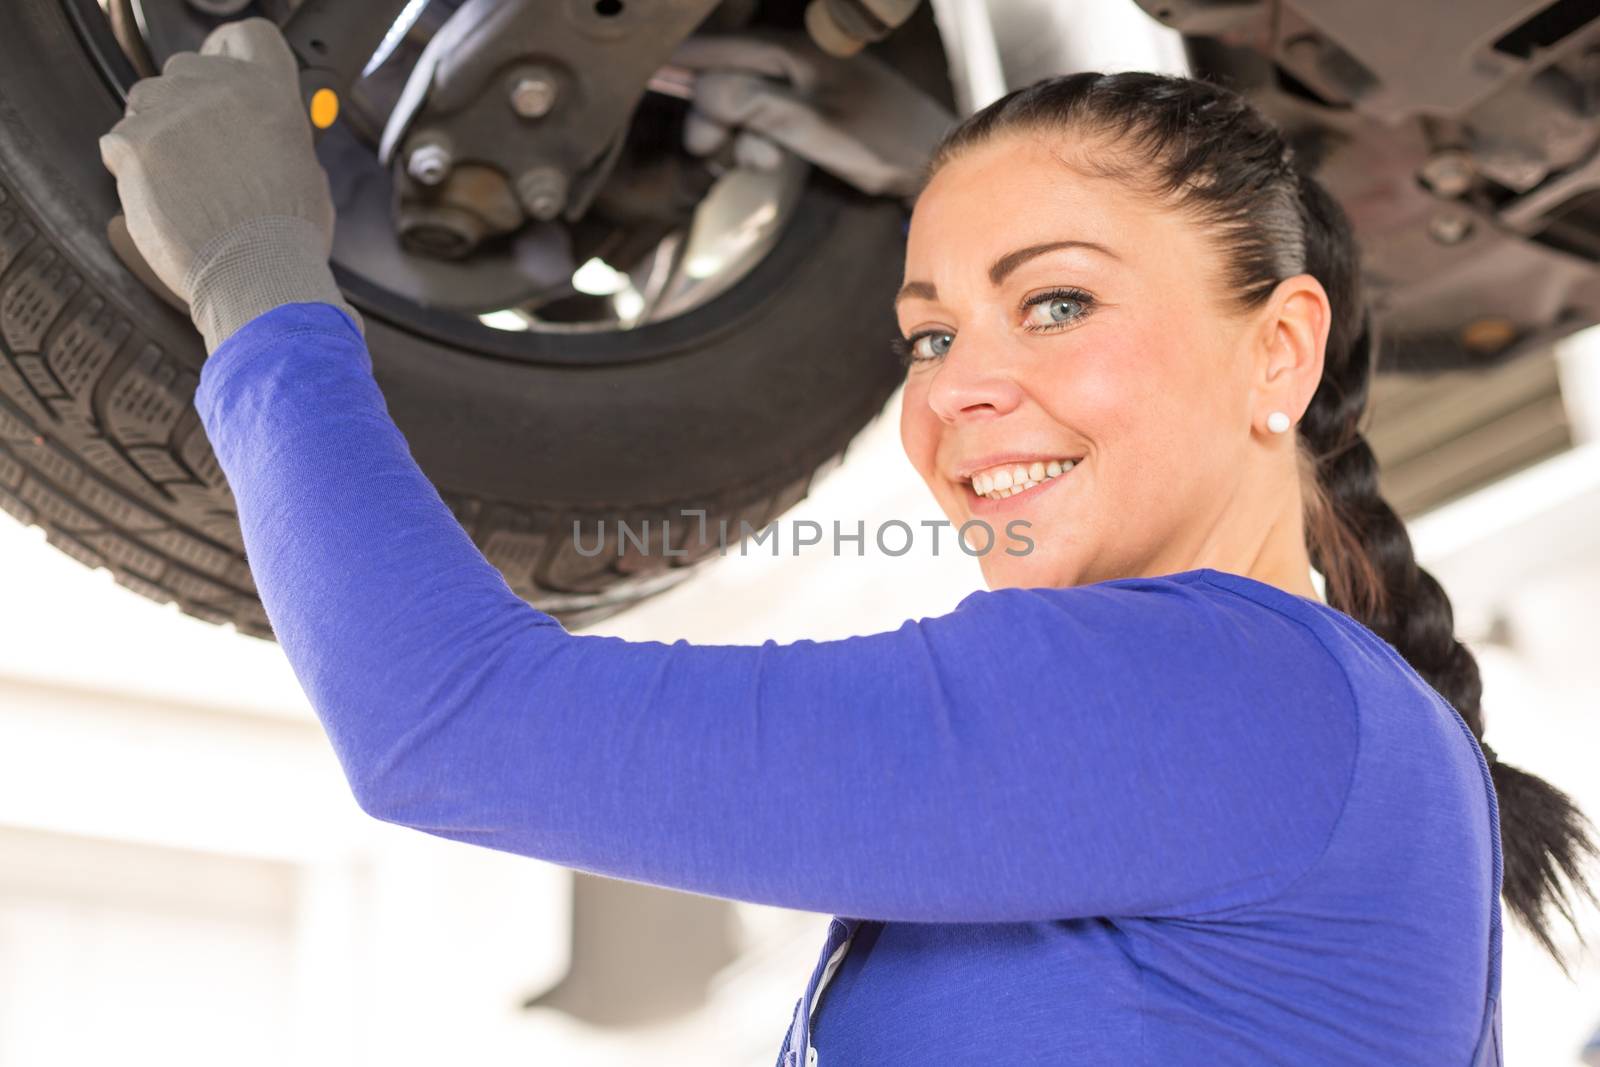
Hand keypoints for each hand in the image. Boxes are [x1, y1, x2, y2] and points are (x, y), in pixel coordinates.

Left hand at [99, 17, 362, 352]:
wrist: (256, 276)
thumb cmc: (287, 238)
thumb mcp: (307, 173)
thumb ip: (279, 137)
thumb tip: (265, 137)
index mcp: (271, 93)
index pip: (247, 37)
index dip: (230, 50)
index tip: (222, 69)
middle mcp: (221, 89)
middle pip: (184, 68)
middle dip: (185, 103)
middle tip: (199, 151)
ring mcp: (172, 112)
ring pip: (144, 102)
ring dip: (155, 134)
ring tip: (181, 183)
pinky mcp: (133, 142)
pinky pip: (117, 142)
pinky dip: (130, 168)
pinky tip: (161, 198)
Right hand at [669, 30, 956, 200]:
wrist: (933, 160)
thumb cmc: (885, 142)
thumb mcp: (815, 129)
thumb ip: (758, 106)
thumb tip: (704, 92)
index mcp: (795, 52)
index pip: (720, 48)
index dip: (681, 65)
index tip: (647, 77)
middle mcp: (795, 58)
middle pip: (726, 78)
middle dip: (713, 115)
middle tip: (710, 151)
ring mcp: (802, 81)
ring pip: (744, 102)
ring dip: (740, 134)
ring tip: (762, 162)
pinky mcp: (809, 105)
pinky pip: (765, 116)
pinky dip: (759, 138)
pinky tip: (771, 160)